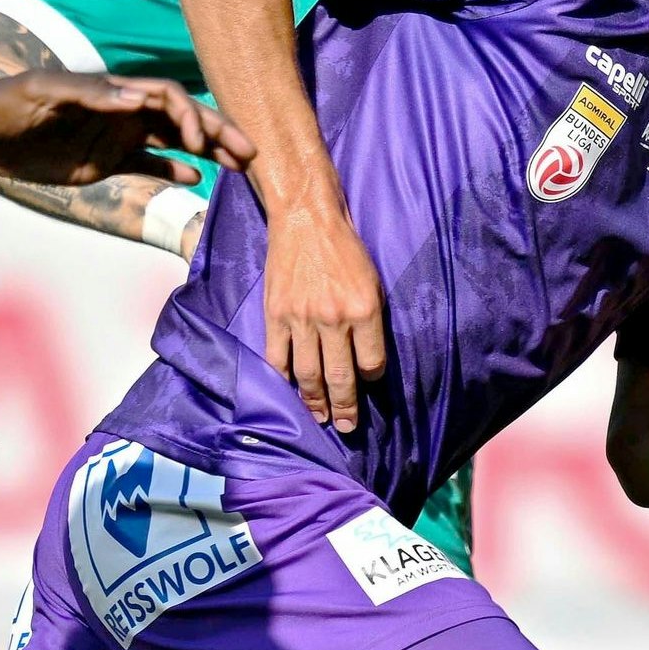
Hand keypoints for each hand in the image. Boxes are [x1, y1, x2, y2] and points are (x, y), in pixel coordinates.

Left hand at [0, 70, 250, 187]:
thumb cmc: (4, 103)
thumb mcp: (43, 92)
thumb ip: (92, 94)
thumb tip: (141, 100)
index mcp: (112, 92)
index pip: (167, 98)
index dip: (190, 115)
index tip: (197, 141)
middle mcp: (123, 112)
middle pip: (183, 118)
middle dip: (219, 132)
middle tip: (252, 153)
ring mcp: (117, 137)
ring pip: (176, 142)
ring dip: (208, 151)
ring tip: (240, 167)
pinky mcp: (105, 161)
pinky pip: (150, 166)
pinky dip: (174, 172)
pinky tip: (197, 181)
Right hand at [264, 204, 387, 432]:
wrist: (306, 221)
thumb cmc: (346, 251)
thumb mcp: (373, 283)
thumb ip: (371, 322)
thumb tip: (368, 361)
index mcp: (364, 311)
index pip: (371, 363)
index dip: (371, 381)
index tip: (368, 387)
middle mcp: (333, 319)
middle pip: (340, 378)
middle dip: (345, 408)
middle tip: (348, 428)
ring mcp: (301, 319)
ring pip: (308, 375)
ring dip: (315, 402)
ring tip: (320, 419)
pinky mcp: (275, 314)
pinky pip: (278, 357)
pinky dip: (284, 378)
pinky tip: (291, 390)